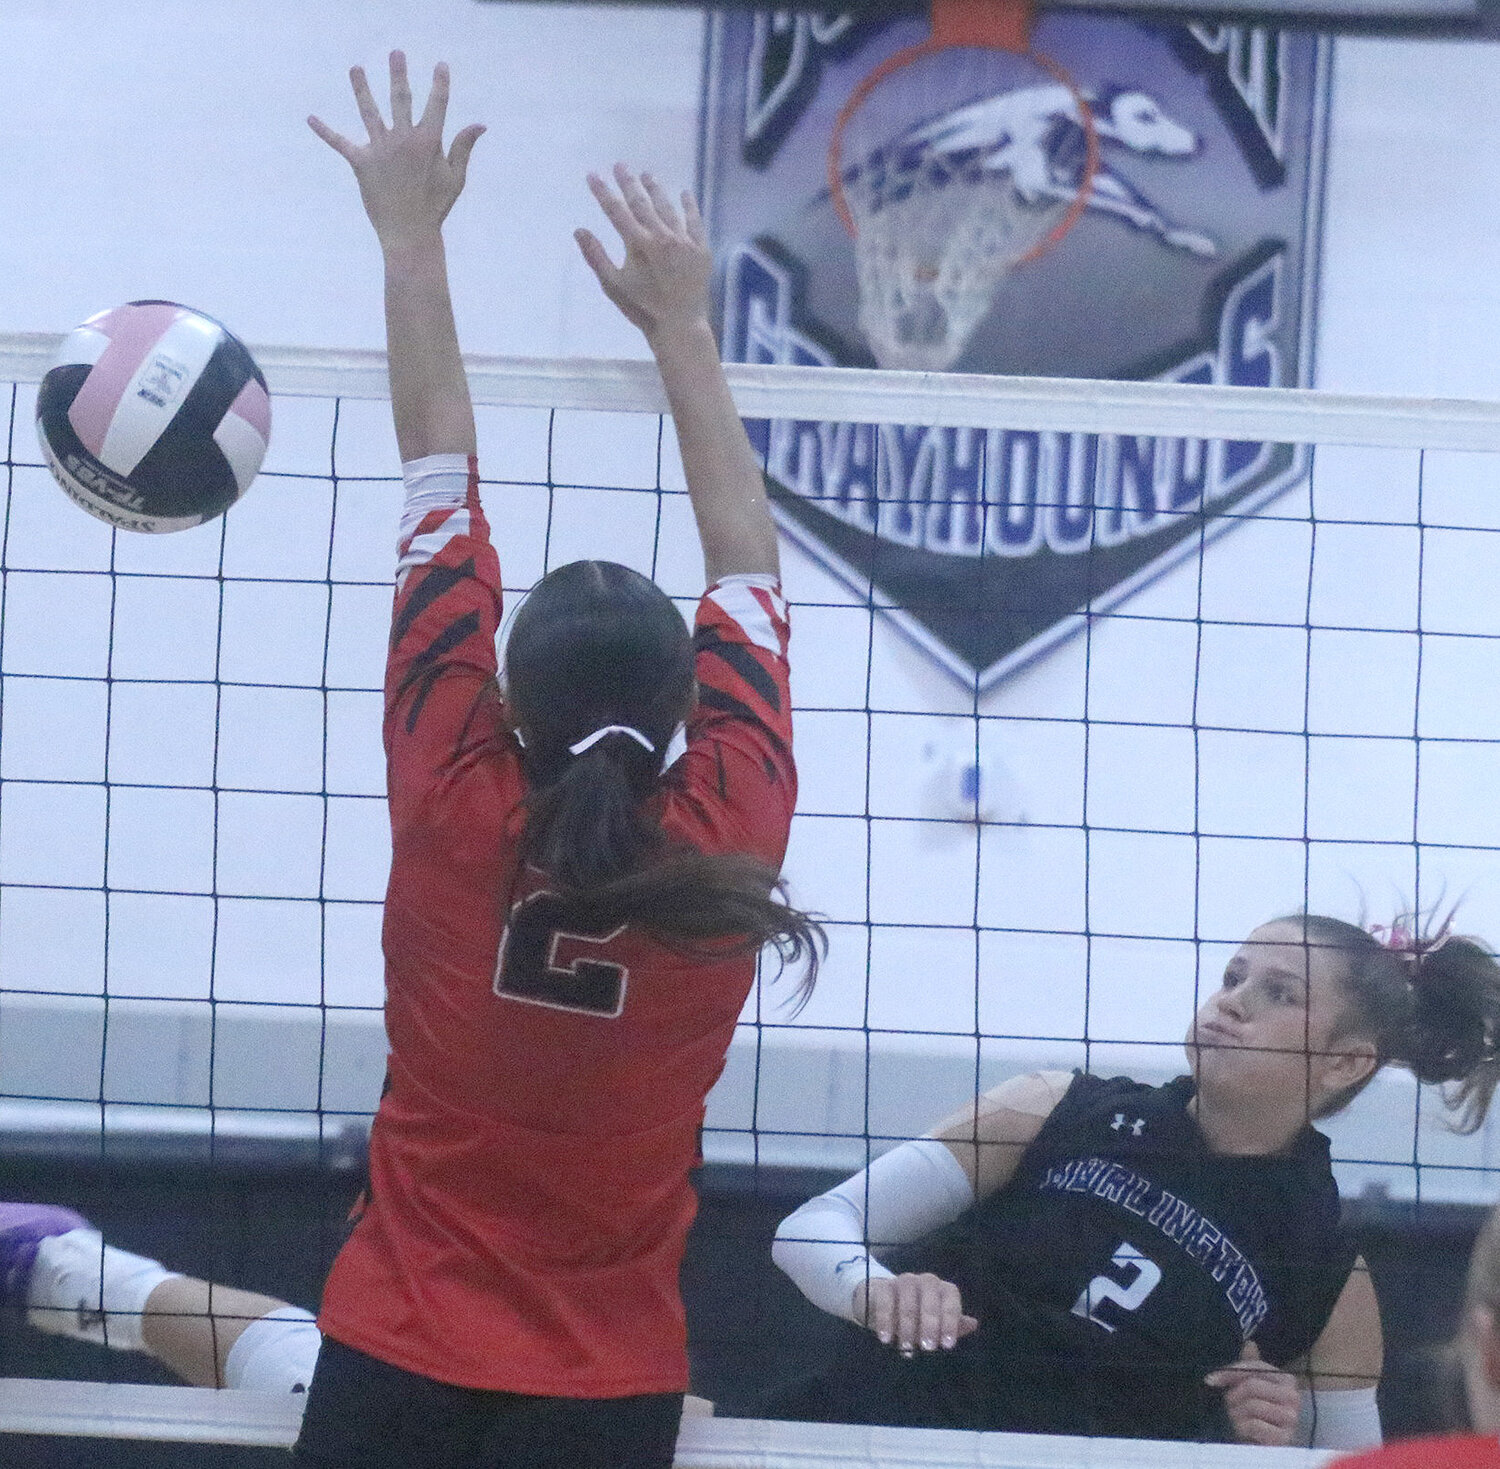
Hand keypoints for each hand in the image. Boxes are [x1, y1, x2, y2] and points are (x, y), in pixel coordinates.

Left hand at [309, 51, 484, 252]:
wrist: (409, 234)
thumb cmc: (436, 208)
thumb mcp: (455, 177)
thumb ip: (463, 147)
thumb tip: (479, 124)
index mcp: (428, 141)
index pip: (437, 105)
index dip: (440, 84)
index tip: (440, 66)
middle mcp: (403, 139)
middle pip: (400, 98)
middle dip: (399, 74)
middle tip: (396, 53)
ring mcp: (380, 149)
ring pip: (369, 112)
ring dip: (361, 88)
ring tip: (355, 69)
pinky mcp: (361, 163)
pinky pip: (340, 143)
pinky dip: (325, 132)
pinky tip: (310, 119)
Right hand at [576, 165, 710, 342]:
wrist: (680, 325)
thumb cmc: (642, 308)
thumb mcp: (613, 285)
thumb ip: (596, 256)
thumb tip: (579, 230)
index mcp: (637, 243)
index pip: (616, 210)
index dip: (603, 192)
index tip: (593, 175)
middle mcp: (661, 235)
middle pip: (641, 202)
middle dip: (628, 182)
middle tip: (620, 165)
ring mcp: (683, 240)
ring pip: (667, 207)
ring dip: (655, 189)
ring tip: (647, 175)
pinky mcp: (700, 249)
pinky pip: (695, 221)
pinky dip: (689, 206)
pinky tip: (685, 193)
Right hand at [852, 1273, 978, 1354]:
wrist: (883, 1306)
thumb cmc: (917, 1319)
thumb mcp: (936, 1325)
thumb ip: (953, 1326)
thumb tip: (973, 1324)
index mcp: (942, 1290)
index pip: (951, 1299)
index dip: (950, 1321)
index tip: (947, 1344)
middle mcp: (925, 1282)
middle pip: (930, 1298)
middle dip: (930, 1323)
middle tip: (927, 1347)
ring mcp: (903, 1281)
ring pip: (908, 1297)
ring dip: (907, 1323)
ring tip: (905, 1346)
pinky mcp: (883, 1286)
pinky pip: (885, 1298)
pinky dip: (885, 1318)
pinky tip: (885, 1337)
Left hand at [1206, 1341, 1299, 1445]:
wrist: (1256, 1446)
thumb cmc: (1252, 1413)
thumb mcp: (1248, 1387)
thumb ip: (1248, 1367)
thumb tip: (1250, 1343)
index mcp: (1287, 1380)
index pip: (1254, 1367)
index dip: (1229, 1372)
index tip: (1210, 1379)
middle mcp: (1294, 1397)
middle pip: (1252, 1385)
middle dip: (1233, 1396)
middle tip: (1228, 1406)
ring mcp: (1292, 1419)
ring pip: (1253, 1405)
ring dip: (1236, 1414)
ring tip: (1235, 1419)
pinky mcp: (1285, 1439)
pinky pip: (1255, 1425)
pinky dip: (1243, 1428)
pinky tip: (1243, 1432)